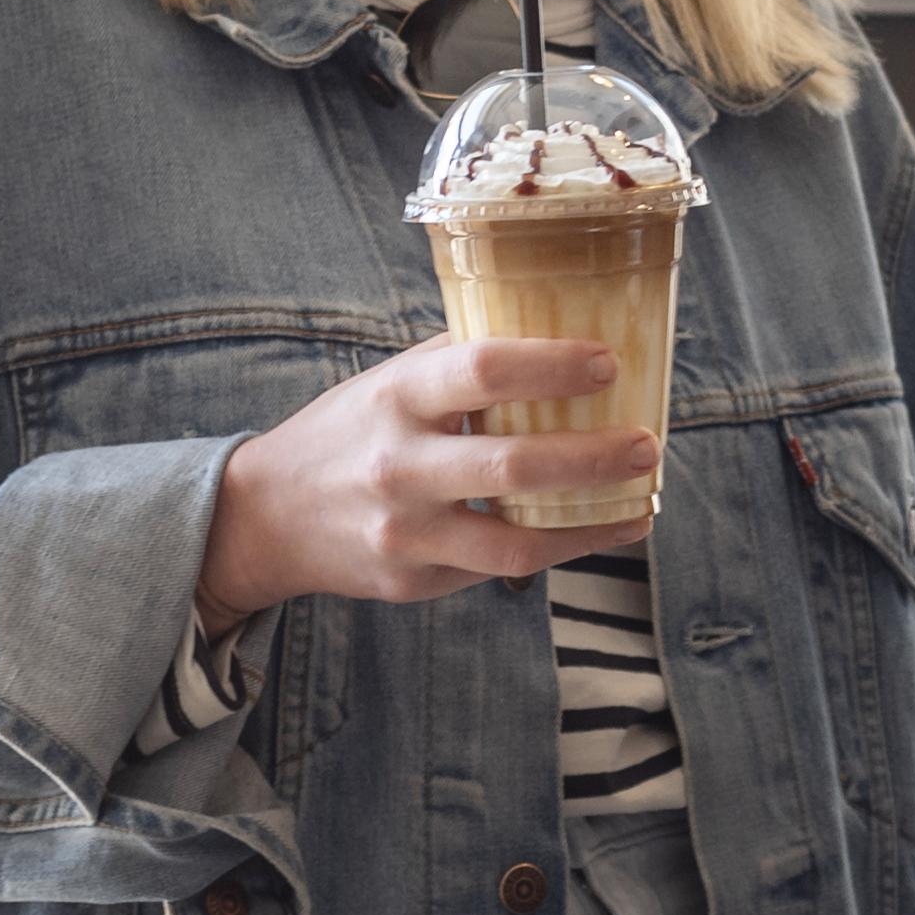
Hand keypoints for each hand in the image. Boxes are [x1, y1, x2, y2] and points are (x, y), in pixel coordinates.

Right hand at [194, 337, 655, 621]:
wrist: (266, 516)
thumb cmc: (354, 431)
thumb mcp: (392, 381)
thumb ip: (465, 361)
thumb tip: (568, 333)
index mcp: (397, 397)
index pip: (484, 369)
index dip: (553, 364)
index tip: (609, 362)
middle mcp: (398, 466)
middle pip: (512, 463)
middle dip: (594, 456)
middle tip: (648, 444)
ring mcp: (406, 533)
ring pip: (516, 541)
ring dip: (590, 523)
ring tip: (640, 504)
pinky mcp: (414, 581)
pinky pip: (500, 568)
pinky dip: (557, 550)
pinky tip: (594, 530)